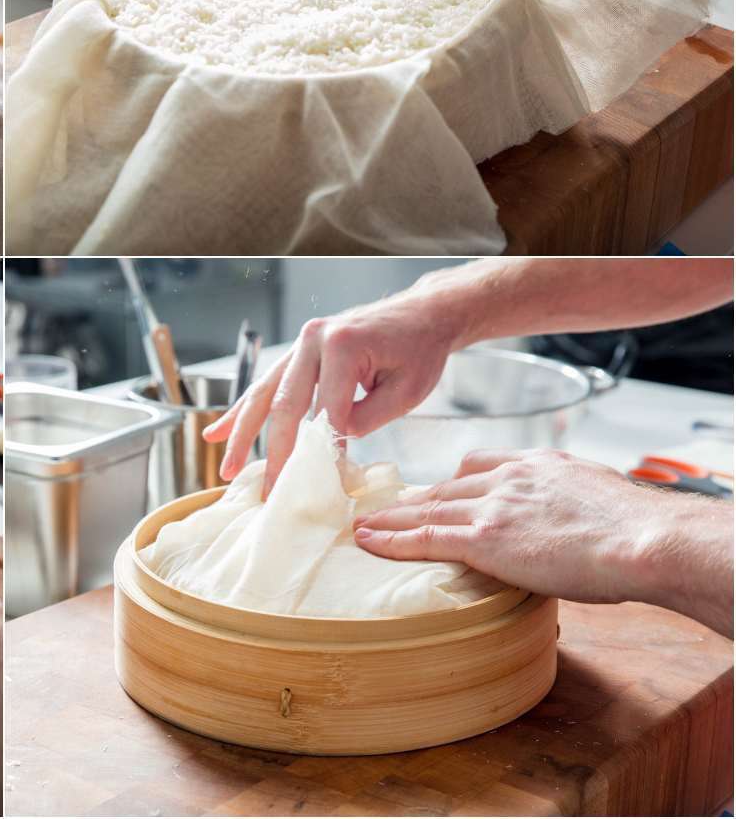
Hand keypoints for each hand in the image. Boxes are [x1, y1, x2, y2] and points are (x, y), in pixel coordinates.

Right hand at [202, 285, 464, 495]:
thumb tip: (330, 445)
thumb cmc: (419, 351)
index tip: (320, 487)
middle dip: (274, 452)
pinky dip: (242, 411)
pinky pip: (266, 385)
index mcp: (342, 344)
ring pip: (264, 395)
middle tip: (268, 491)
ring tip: (228, 469)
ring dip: (243, 434)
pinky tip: (219, 433)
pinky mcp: (297, 352)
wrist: (421, 312)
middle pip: (284, 405)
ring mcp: (300, 343)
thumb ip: (366, 418)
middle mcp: (312, 339)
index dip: (323, 452)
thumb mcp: (406, 391)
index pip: (327, 411)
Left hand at [353, 449, 734, 635]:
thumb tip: (573, 519)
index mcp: (535, 465)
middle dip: (412, 500)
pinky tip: (368, 540)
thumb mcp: (598, 494)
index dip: (450, 482)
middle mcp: (507, 479)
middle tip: (383, 508)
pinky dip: (392, 539)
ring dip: (391, 519)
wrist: (643, 539)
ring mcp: (492, 507)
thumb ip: (570, 499)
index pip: (479, 466)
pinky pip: (427, 538)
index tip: (432, 489)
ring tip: (363, 525)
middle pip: (445, 488)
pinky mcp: (484, 539)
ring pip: (428, 510)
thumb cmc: (636, 528)